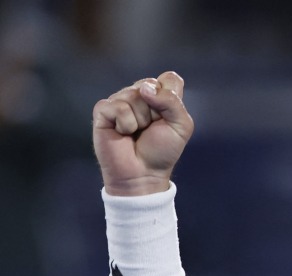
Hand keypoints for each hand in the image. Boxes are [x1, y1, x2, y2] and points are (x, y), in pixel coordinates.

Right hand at [93, 71, 193, 196]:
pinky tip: (123, 133)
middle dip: (156, 111)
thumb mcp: (181, 126)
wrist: (143, 173)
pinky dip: (125, 124)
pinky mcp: (103, 110)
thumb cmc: (162, 151)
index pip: (169, 79)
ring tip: (137, 132)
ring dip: (141, 120)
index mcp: (160, 95)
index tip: (168, 117)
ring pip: (133, 95)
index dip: (171, 96)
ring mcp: (120, 100)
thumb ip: (172, 102)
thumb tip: (145, 89)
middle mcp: (139, 94)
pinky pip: (118, 107)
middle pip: (150, 84)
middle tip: (151, 128)